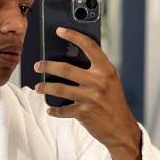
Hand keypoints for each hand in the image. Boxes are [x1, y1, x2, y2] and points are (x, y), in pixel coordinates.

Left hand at [34, 27, 139, 151]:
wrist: (121, 128)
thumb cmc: (114, 103)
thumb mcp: (110, 82)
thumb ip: (96, 71)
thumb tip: (71, 61)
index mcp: (106, 70)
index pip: (89, 46)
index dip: (73, 35)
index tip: (60, 30)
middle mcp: (98, 81)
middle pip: (65, 68)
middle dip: (47, 66)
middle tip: (38, 66)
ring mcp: (90, 97)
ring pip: (59, 89)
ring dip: (45, 87)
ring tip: (38, 87)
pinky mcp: (84, 112)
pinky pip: (63, 109)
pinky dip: (54, 111)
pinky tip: (50, 110)